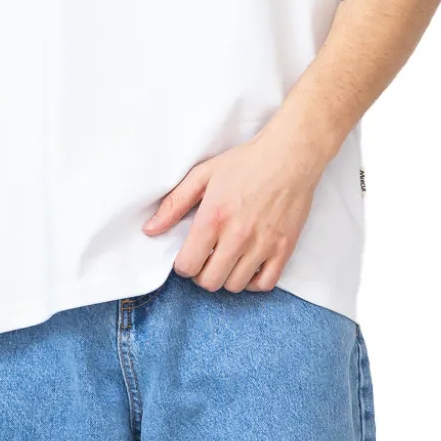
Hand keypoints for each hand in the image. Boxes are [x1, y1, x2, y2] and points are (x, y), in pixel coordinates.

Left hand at [142, 119, 326, 292]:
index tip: (189, 256)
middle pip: (210, 281)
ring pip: (236, 285)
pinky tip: (249, 265)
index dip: (183, 265)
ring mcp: (263, 244)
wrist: (290, 155)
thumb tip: (150, 230)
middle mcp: (238, 236)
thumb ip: (174, 204)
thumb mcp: (203, 175)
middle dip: (202, 274)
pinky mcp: (284, 248)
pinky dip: (254, 281)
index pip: (188, 265)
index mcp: (213, 218)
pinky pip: (265, 284)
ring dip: (227, 277)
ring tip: (227, 260)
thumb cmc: (246, 163)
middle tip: (207, 259)